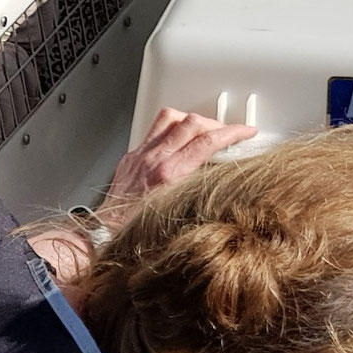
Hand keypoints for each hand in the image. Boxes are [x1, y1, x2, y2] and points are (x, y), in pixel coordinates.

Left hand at [98, 108, 255, 225]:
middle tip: (229, 133)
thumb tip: (221, 176)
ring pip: (170, 118)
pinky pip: (154, 130)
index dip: (232, 133)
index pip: (207, 142)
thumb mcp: (179, 212)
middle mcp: (153, 160)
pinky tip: (178, 139)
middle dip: (217, 124)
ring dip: (192, 120)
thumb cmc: (137, 232)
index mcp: (168, 174)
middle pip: (192, 124)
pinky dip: (172, 128)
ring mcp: (140, 155)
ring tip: (203, 130)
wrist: (106, 234)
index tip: (246, 132)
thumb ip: (200, 188)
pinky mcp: (132, 156)